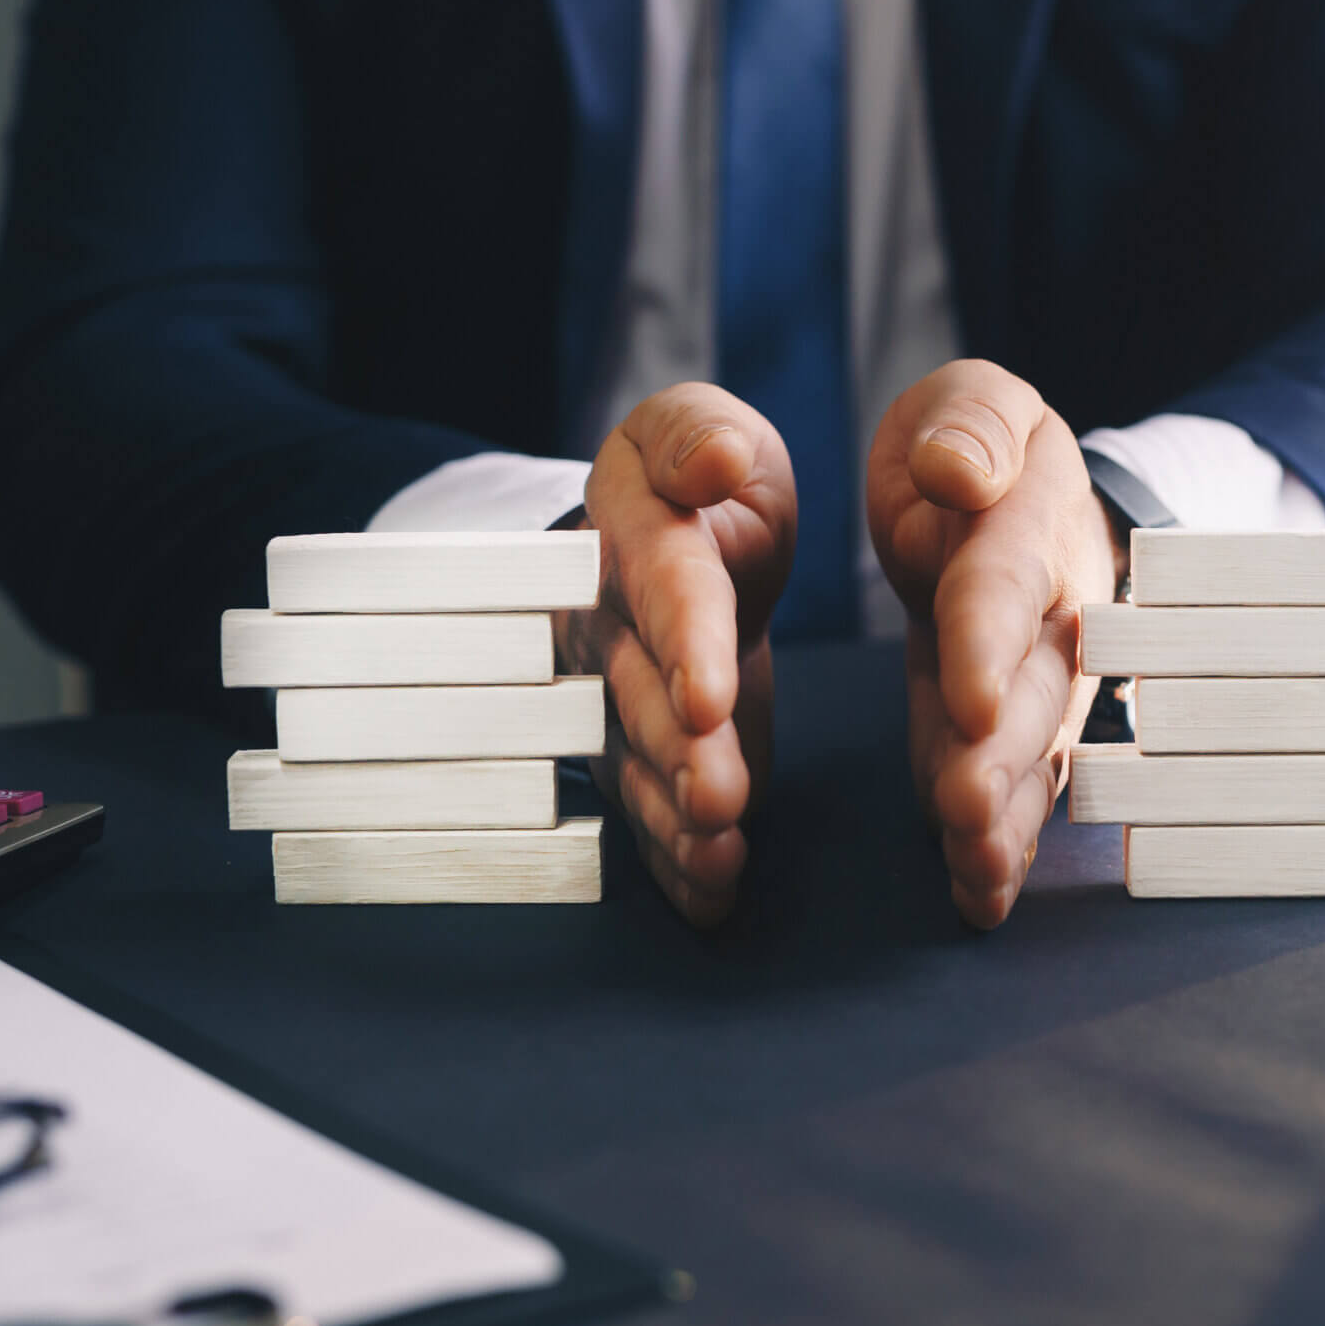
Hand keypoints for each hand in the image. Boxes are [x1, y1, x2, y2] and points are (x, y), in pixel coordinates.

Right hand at [558, 385, 788, 925]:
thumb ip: (702, 436)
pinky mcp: (633, 751)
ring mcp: (608, 696)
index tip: (708, 697)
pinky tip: (712, 896)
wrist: (667, 539)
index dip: (684, 639)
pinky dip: (676, 861)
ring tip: (719, 853)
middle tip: (716, 798)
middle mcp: (605, 621)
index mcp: (631, 530)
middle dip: (675, 750)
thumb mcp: (702, 429)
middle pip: (637, 690)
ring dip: (674, 816)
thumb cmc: (697, 477)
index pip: (662, 583)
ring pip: (635, 761)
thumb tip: (713, 461)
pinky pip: (645, 809)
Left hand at [867, 360, 1126, 928]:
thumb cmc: (976, 443)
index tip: (972, 702)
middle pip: (1033, 693)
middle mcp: (1055, 616)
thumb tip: (957, 470)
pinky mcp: (1012, 733)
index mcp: (1030, 525)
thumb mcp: (969, 403)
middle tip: (968, 812)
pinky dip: (999, 846)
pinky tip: (978, 897)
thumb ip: (969, 427)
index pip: (1005, 586)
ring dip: (1007, 820)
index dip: (988, 641)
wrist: (1008, 496)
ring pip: (1032, 759)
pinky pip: (1014, 790)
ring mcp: (1043, 683)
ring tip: (977, 876)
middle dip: (1003, 757)